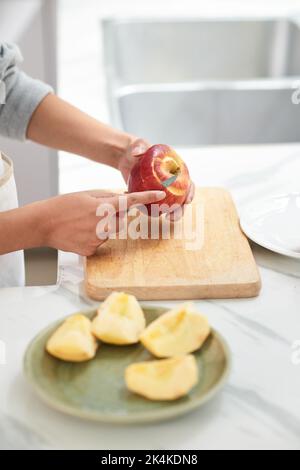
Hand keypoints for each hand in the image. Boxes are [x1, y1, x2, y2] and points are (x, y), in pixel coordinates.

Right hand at [40, 189, 165, 255]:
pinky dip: (94, 237)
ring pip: (111, 232)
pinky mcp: (92, 250)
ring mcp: (98, 239)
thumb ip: (107, 196)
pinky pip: (101, 242)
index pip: (130, 201)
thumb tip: (123, 198)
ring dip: (103, 227)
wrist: (43, 224)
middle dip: (115, 215)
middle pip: (121, 220)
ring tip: (83, 223)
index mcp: (103, 207)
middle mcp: (104, 224)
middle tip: (95, 212)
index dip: (147, 197)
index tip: (161, 195)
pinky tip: (80, 233)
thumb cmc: (63, 205)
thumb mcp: (86, 194)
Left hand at [119, 137, 194, 220]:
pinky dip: (157, 211)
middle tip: (174, 216)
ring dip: (172, 213)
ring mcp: (164, 189)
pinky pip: (157, 205)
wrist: (126, 157)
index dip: (191, 191)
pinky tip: (153, 216)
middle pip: (182, 196)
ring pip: (172, 204)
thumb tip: (135, 154)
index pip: (188, 181)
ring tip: (167, 219)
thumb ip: (138, 148)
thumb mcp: (138, 146)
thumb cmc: (136, 148)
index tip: (188, 200)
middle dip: (181, 209)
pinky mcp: (153, 195)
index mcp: (176, 169)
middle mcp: (172, 181)